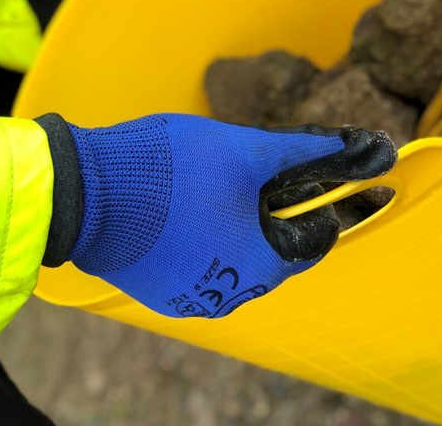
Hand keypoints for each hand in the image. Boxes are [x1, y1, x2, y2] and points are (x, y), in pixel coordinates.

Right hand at [41, 115, 395, 318]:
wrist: (85, 193)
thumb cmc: (174, 169)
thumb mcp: (248, 150)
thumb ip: (306, 150)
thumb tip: (356, 144)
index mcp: (263, 266)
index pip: (314, 237)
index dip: (316, 199)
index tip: (305, 172)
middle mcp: (232, 295)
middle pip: (273, 243)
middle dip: (271, 205)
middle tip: (250, 168)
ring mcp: (192, 297)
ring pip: (236, 252)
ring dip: (237, 218)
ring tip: (214, 180)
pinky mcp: (161, 291)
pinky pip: (202, 260)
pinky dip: (206, 233)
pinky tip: (188, 201)